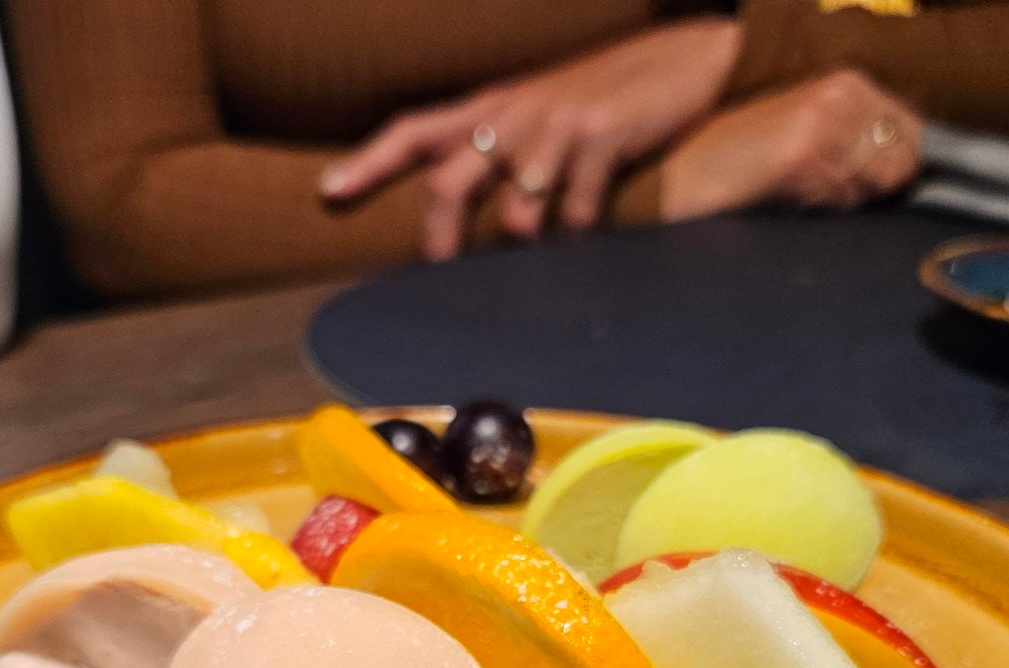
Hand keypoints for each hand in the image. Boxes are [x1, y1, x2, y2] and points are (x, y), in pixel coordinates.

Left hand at [321, 18, 739, 259]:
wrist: (680, 56)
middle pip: (451, 179)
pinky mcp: (604, 137)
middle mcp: (513, 113)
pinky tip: (590, 233)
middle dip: (442, 234)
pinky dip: (580, 232)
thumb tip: (452, 204)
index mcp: (489, 107)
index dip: (367, 161)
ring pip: (517, 203)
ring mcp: (558, 125)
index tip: (328, 193)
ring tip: (538, 248)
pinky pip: (578, 207)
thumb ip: (494, 148)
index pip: (412, 130)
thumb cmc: (598, 97)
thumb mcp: (536, 111)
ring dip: (523, 237)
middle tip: (439, 270)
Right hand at [659, 70, 923, 221]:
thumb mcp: (810, 129)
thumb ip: (858, 135)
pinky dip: (825, 208)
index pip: (913, 131)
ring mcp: (825, 122)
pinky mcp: (806, 155)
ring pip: (874, 185)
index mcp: (847, 81)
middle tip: (830, 189)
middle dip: (875, 186)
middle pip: (901, 161)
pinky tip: (792, 195)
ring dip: (846, 199)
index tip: (876, 183)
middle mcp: (842, 94)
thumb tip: (909, 165)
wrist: (692, 170)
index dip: (901, 165)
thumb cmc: (748, 157)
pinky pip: (843, 200)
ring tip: (804, 189)